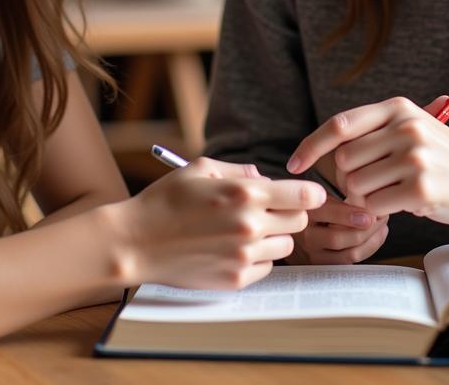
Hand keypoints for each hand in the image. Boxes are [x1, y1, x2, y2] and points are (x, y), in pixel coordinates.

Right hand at [112, 157, 325, 289]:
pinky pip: (266, 267)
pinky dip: (258, 257)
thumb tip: (265, 179)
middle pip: (299, 221)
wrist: (137, 242)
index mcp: (244, 194)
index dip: (311, 193)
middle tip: (268, 209)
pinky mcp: (235, 279)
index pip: (303, 196)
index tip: (308, 194)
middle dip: (289, 212)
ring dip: (274, 236)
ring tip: (246, 229)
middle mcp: (250, 226)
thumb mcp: (201, 169)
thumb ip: (239, 170)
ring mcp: (244, 256)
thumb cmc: (166, 200)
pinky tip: (234, 247)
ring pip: (286, 246)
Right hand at [285, 197, 388, 264]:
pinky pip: (351, 262)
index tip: (370, 212)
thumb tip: (364, 193)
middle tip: (383, 214)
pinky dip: (369, 248)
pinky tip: (378, 234)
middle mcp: (304, 236)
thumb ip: (330, 194)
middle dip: (367, 228)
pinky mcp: (323, 266)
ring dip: (372, 239)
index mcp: (300, 211)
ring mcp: (313, 254)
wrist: (286, 229)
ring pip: (349, 253)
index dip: (349, 215)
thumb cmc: (308, 206)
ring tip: (383, 223)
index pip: (325, 214)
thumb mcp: (313, 196)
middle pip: (339, 238)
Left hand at [287, 95, 448, 225]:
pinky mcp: (421, 189)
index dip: (311, 146)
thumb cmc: (440, 156)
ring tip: (390, 194)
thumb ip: (372, 131)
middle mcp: (405, 127)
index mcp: (397, 108)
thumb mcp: (409, 127)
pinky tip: (401, 206)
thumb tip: (320, 147)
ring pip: (357, 185)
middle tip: (371, 186)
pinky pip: (375, 206)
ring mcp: (414, 157)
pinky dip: (379, 212)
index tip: (293, 164)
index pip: (339, 125)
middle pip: (344, 160)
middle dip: (348, 180)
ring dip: (365, 198)